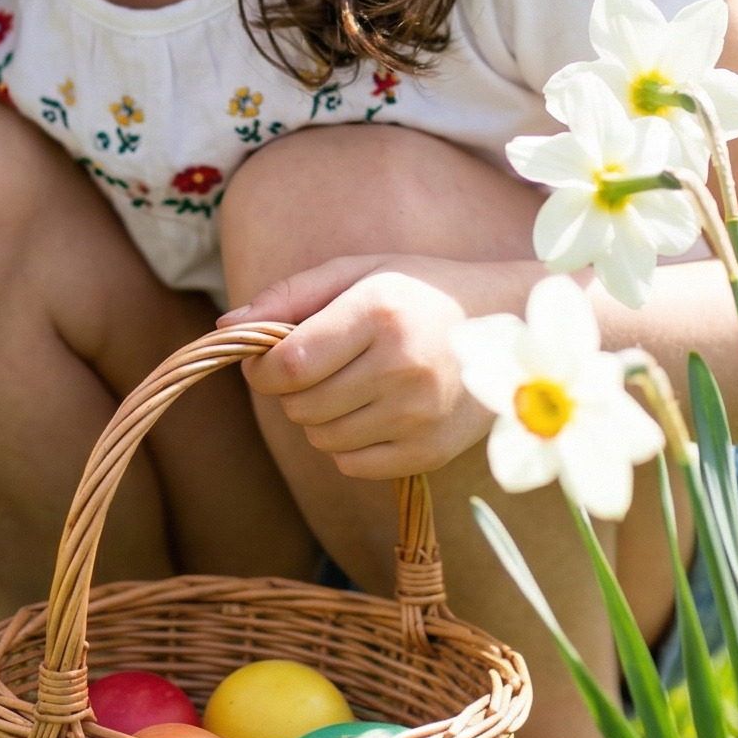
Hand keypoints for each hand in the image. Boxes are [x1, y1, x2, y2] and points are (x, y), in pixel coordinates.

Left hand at [223, 254, 538, 479]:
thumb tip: (225, 324)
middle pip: (300, 406)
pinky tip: (373, 412)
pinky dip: (347, 444)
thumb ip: (289, 295)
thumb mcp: (358, 272)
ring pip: (320, 438)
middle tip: (318, 367)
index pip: (288, 365)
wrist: (512, 325)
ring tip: (351, 385)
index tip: (266, 360)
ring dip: (319, 416)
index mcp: (378, 314)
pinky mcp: (430, 452)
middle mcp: (400, 367)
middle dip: (291, 390)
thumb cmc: (420, 292)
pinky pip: (351, 464)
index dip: (261, 370)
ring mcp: (419, 415)